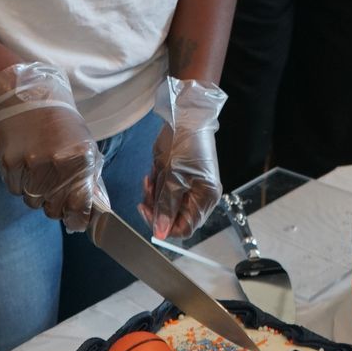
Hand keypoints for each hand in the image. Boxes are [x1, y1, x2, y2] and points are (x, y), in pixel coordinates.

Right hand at [0, 61, 107, 226]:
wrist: (22, 94)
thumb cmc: (58, 119)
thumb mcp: (83, 143)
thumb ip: (89, 176)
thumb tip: (94, 206)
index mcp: (80, 158)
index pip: (80, 205)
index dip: (78, 219)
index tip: (77, 222)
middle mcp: (56, 164)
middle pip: (54, 210)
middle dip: (56, 206)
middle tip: (55, 192)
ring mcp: (30, 165)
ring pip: (32, 202)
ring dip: (37, 194)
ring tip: (38, 169)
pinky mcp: (8, 164)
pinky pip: (15, 190)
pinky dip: (20, 183)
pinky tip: (24, 163)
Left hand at [143, 77, 225, 239]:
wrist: (184, 117)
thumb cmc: (185, 144)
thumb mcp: (173, 177)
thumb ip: (166, 207)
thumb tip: (161, 233)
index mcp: (205, 198)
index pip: (185, 228)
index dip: (164, 226)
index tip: (148, 213)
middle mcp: (199, 196)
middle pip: (174, 218)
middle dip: (157, 208)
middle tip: (146, 194)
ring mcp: (189, 187)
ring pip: (166, 205)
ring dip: (154, 195)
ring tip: (150, 179)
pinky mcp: (178, 178)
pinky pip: (164, 192)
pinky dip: (156, 186)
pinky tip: (153, 173)